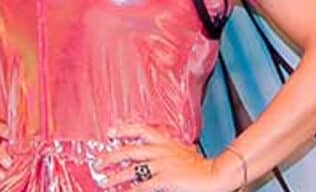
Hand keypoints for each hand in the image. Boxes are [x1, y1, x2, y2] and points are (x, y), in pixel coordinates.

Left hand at [95, 124, 232, 191]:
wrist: (216, 175)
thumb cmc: (203, 168)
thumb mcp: (185, 153)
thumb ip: (172, 152)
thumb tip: (162, 156)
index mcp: (166, 142)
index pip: (141, 130)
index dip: (124, 130)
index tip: (111, 132)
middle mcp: (161, 151)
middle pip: (130, 150)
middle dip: (111, 156)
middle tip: (98, 163)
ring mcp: (162, 165)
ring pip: (131, 169)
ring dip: (115, 176)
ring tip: (105, 182)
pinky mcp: (165, 179)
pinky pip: (142, 186)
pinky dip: (131, 190)